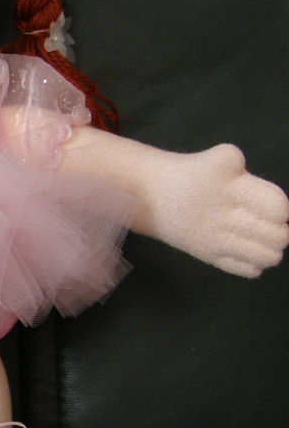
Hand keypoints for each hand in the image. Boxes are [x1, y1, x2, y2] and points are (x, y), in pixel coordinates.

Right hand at [141, 144, 288, 276]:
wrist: (153, 197)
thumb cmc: (194, 175)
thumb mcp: (223, 157)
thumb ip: (253, 178)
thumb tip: (277, 209)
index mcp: (231, 186)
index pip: (277, 207)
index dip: (281, 209)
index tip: (270, 206)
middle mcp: (225, 215)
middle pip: (278, 235)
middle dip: (281, 229)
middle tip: (269, 222)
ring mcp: (218, 240)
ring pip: (269, 256)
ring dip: (272, 248)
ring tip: (262, 238)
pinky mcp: (211, 257)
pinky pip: (250, 270)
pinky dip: (255, 262)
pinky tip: (246, 249)